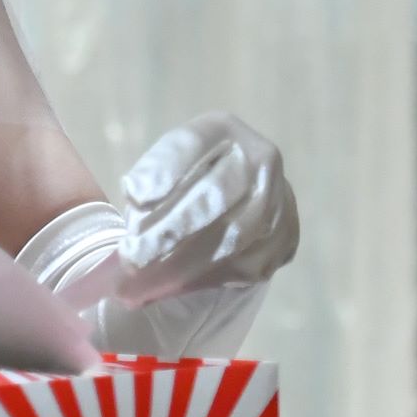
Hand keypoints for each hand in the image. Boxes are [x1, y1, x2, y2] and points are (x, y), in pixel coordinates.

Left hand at [108, 112, 298, 300]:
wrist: (245, 194)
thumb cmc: (189, 178)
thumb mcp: (165, 165)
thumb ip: (150, 176)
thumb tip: (138, 197)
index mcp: (222, 129)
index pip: (191, 145)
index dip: (163, 171)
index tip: (133, 197)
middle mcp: (260, 158)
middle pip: (214, 195)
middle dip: (168, 230)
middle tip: (130, 257)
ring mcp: (280, 199)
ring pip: (232, 237)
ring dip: (183, 264)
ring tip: (140, 282)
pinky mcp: (286, 237)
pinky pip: (245, 264)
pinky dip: (204, 279)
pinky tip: (169, 287)